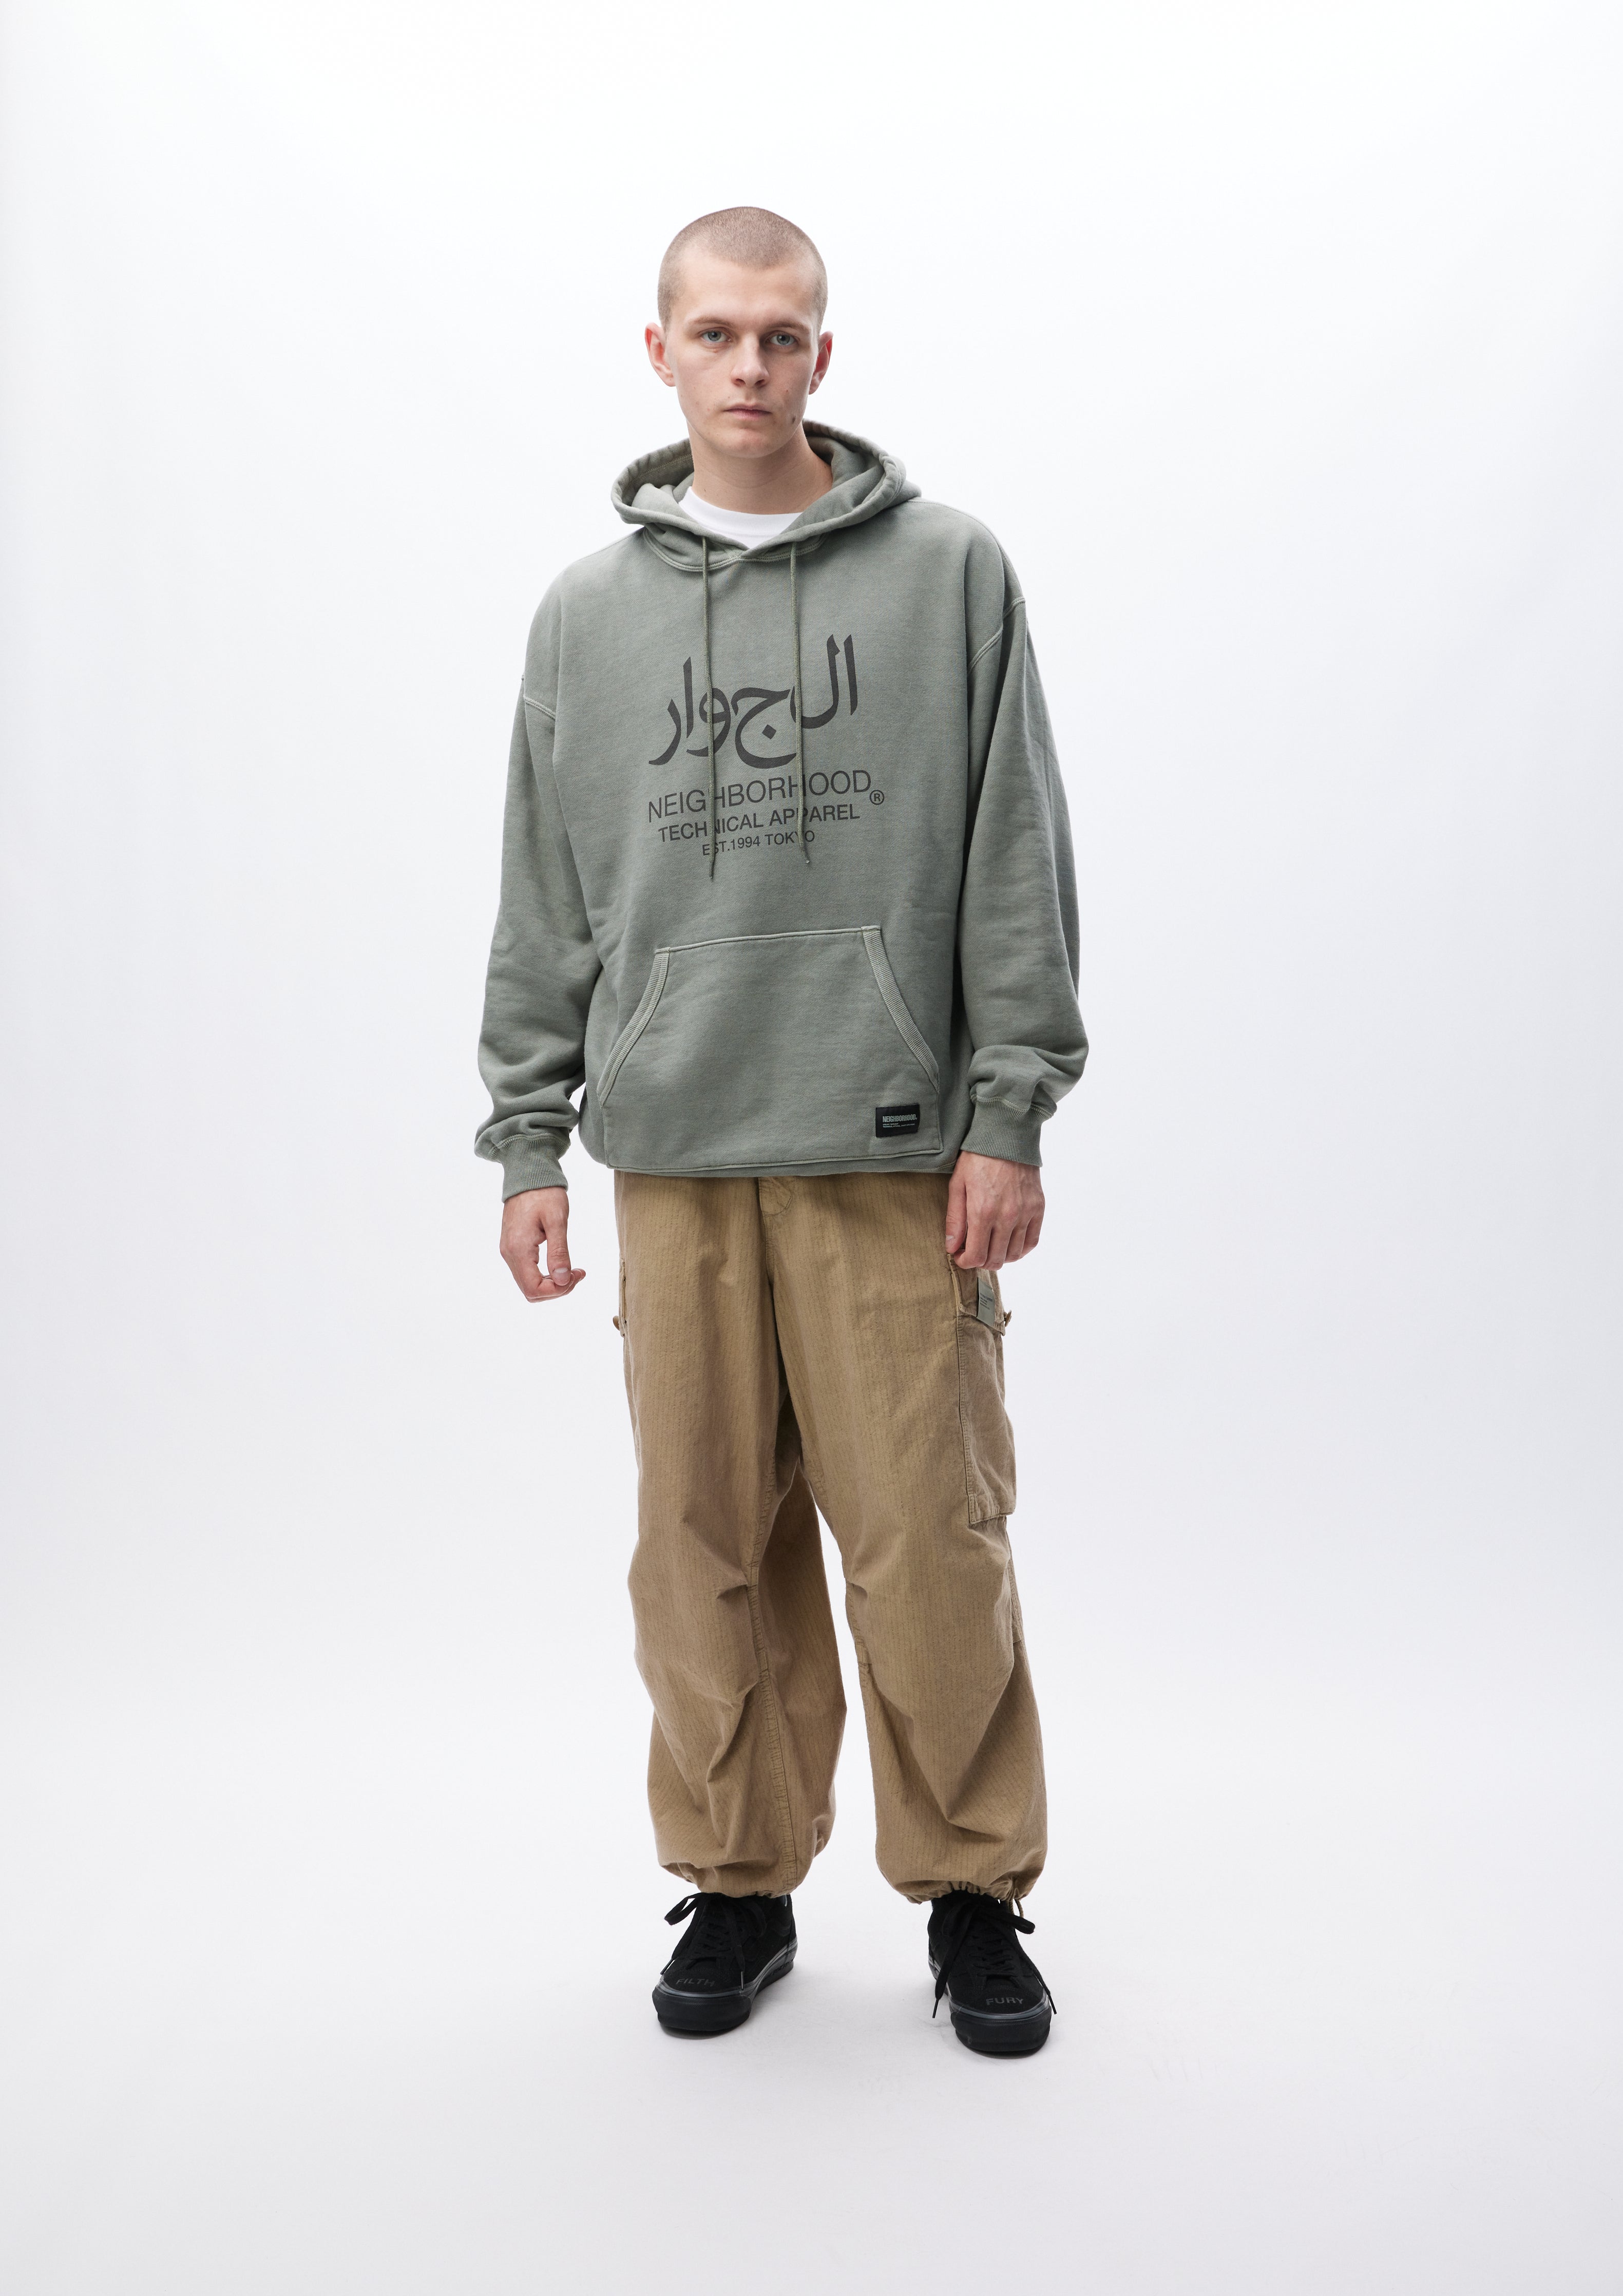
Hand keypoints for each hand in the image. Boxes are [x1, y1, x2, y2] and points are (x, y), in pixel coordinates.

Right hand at [500, 1186, 585, 1301]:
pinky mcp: (512, 1247)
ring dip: (552, 1282)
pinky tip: (560, 1263)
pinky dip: (545, 1274)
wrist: (528, 1174)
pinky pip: (527, 1272)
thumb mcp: (557, 1220)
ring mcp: (509, 1251)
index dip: (558, 1289)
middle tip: (577, 1272)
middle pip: (531, 1291)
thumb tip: (562, 1280)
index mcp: (518, 1249)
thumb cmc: (544, 1193)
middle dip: (557, 1288)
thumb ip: (559, 1252)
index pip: (534, 1289)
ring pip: (529, 1284)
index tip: (577, 1273)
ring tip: (572, 1269)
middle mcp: (509, 1254)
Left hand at [945, 1151, 1044, 1270]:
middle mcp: (1006, 1216)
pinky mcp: (1038, 1208)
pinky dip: (1020, 1249)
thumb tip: (952, 1247)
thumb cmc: (978, 1158)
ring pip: (1014, 1254)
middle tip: (973, 1251)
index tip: (960, 1256)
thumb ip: (954, 1219)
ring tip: (990, 1247)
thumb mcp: (957, 1185)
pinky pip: (1032, 1241)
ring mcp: (1025, 1213)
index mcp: (982, 1212)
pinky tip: (1009, 1244)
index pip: (977, 1256)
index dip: (966, 1262)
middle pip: (995, 1259)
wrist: (1006, 1136)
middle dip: (981, 1261)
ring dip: (1000, 1257)